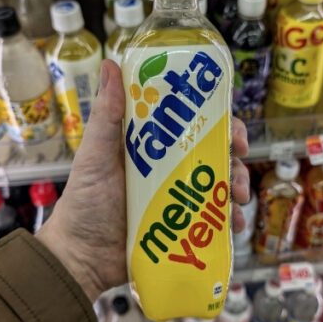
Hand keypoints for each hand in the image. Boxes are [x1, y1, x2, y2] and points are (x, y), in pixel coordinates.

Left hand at [37, 60, 250, 302]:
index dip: (220, 122)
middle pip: (217, 154)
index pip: (195, 124)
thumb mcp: (95, 156)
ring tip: (237, 199)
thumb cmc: (85, 202)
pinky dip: (230, 221)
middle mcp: (173, 169)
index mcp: (156, 147)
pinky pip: (217, 221)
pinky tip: (233, 225)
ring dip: (238, 187)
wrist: (82, 257)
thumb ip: (107, 115)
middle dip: (236, 156)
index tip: (232, 128)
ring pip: (222, 186)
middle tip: (240, 160)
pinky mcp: (186, 228)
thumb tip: (112, 64)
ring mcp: (182, 199)